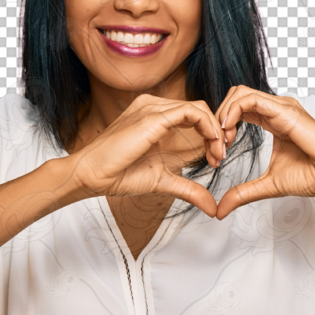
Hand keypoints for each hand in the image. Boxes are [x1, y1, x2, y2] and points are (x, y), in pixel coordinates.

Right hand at [63, 93, 226, 216]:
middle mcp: (154, 107)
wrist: (93, 176)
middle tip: (221, 157)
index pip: (193, 116)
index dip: (211, 136)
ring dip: (215, 131)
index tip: (216, 160)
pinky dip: (208, 127)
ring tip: (218, 154)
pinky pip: (191, 112)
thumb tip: (212, 208)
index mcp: (155, 117)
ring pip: (198, 108)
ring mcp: (152, 108)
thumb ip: (189, 189)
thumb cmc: (119, 175)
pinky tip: (211, 145)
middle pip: (199, 110)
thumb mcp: (163, 181)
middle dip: (217, 133)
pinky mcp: (153, 116)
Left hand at [213, 86, 314, 219]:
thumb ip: (243, 194)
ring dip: (223, 116)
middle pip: (234, 97)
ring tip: (222, 142)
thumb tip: (221, 210)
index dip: (221, 128)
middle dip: (217, 120)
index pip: (238, 110)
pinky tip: (229, 133)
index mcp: (272, 121)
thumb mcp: (268, 185)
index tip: (218, 155)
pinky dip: (232, 113)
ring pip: (239, 93)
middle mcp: (276, 110)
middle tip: (216, 148)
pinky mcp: (284, 110)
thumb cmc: (314, 175)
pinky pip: (250, 99)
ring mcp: (280, 107)